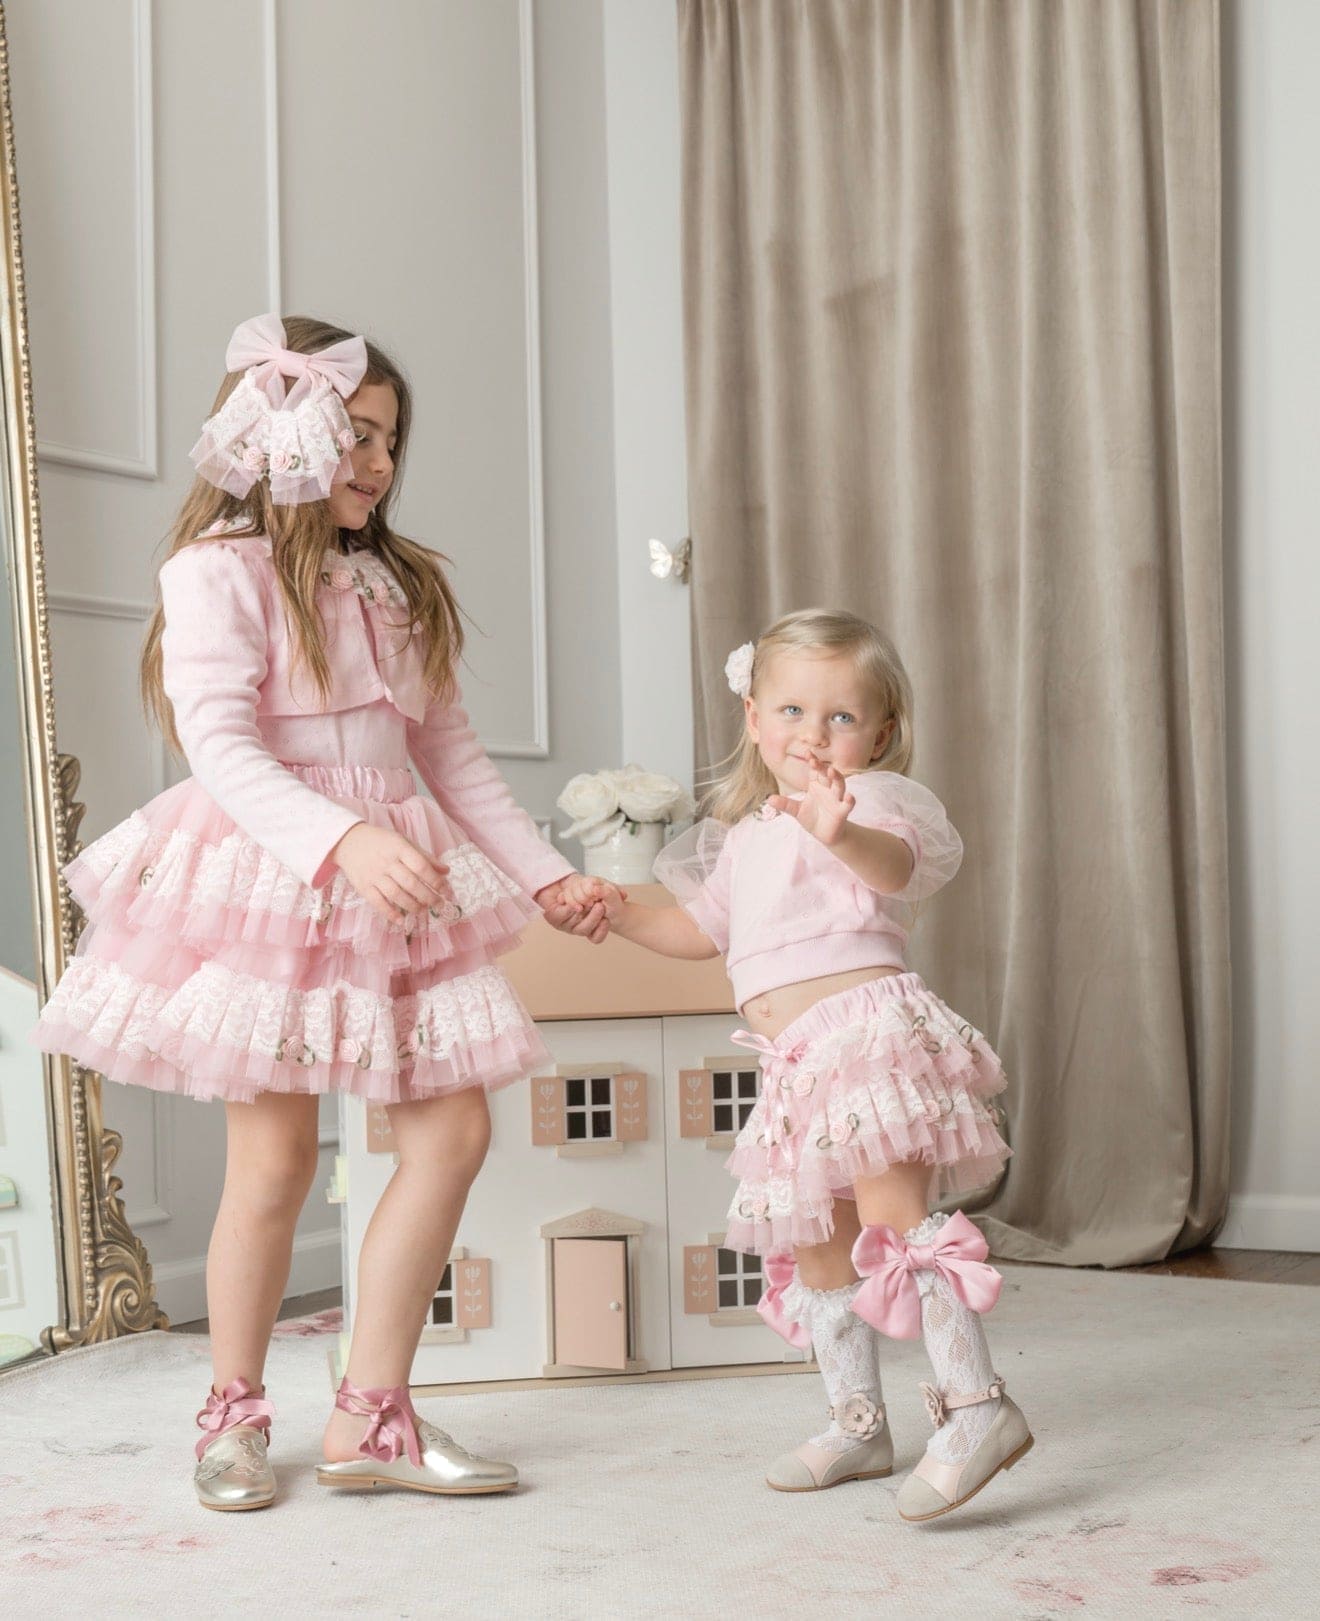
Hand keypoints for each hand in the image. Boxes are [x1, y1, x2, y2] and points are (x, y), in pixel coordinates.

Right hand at [329, 823, 451, 924]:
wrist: (349, 841)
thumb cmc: (382, 842)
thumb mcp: (404, 842)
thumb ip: (425, 857)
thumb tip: (446, 871)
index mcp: (399, 848)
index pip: (421, 866)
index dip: (435, 880)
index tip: (445, 890)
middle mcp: (387, 862)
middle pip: (411, 883)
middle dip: (428, 896)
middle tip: (438, 904)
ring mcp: (374, 875)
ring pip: (396, 895)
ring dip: (412, 906)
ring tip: (422, 909)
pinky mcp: (363, 886)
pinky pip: (378, 903)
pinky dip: (390, 913)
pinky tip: (401, 920)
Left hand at [537, 874, 626, 945]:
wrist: (559, 881)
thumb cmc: (580, 886)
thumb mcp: (599, 886)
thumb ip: (611, 890)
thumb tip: (624, 895)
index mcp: (589, 924)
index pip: (596, 937)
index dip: (601, 932)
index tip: (606, 921)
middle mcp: (576, 926)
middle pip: (585, 930)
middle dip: (593, 918)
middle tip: (599, 906)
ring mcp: (564, 924)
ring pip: (573, 924)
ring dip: (581, 914)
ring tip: (586, 902)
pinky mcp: (552, 917)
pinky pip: (559, 917)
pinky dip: (567, 910)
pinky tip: (572, 904)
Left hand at [768, 752, 854, 845]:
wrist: (824, 835)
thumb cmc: (812, 818)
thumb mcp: (796, 811)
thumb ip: (785, 804)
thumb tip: (768, 799)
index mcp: (817, 785)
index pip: (816, 770)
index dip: (813, 761)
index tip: (808, 753)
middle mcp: (828, 789)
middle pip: (827, 774)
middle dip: (822, 767)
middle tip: (814, 762)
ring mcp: (837, 799)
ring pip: (839, 785)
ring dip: (836, 777)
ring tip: (831, 771)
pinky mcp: (842, 811)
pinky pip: (847, 804)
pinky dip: (849, 800)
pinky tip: (849, 797)